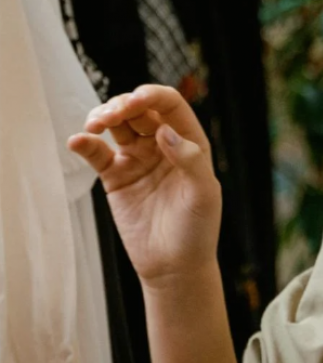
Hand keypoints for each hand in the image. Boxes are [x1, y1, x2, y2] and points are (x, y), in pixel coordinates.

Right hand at [67, 85, 221, 285]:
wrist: (174, 266)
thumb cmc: (197, 229)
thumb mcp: (203, 194)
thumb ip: (190, 160)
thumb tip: (165, 131)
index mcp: (190, 142)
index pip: (170, 105)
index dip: (152, 96)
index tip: (135, 100)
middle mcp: (163, 144)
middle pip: (139, 109)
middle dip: (122, 104)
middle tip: (110, 116)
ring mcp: (138, 158)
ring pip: (117, 125)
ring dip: (103, 116)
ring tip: (95, 124)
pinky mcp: (116, 176)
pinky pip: (98, 153)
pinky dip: (86, 143)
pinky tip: (79, 141)